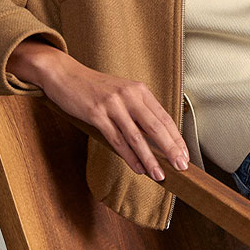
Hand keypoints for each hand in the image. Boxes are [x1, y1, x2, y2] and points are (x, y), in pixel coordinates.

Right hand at [41, 55, 189, 181]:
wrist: (65, 74)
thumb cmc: (95, 88)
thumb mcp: (123, 93)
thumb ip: (139, 110)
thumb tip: (156, 137)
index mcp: (140, 90)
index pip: (165, 117)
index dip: (177, 138)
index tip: (185, 155)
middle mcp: (129, 96)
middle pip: (155, 127)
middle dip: (170, 150)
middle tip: (180, 167)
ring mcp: (113, 105)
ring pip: (136, 137)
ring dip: (149, 159)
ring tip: (159, 174)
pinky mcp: (96, 114)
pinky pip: (117, 140)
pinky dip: (129, 156)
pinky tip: (137, 168)